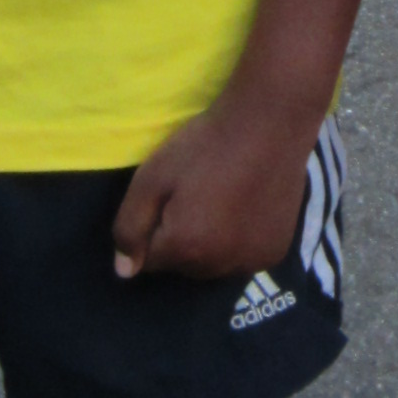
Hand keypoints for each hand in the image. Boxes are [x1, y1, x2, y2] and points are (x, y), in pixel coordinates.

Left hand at [113, 74, 319, 281]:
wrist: (269, 125)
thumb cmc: (204, 146)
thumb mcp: (152, 177)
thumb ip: (130, 226)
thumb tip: (124, 272)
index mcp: (185, 248)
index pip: (150, 260)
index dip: (154, 227)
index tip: (170, 197)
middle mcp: (219, 266)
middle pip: (183, 267)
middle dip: (182, 241)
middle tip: (196, 197)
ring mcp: (251, 262)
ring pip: (214, 267)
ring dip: (211, 247)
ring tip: (221, 205)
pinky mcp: (274, 254)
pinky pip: (243, 260)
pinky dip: (239, 245)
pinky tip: (245, 212)